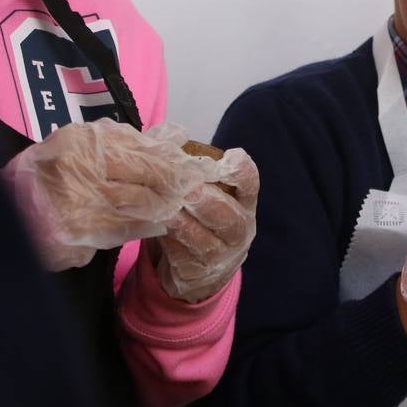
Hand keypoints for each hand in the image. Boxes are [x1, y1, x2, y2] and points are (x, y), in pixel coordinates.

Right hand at [5, 119, 217, 270]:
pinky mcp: (76, 232)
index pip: (142, 148)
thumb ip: (126, 142)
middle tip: (196, 189)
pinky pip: (124, 228)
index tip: (197, 166)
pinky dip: (146, 226)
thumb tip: (175, 137)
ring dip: (164, 207)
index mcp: (83, 141)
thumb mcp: (83, 147)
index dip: (174, 159)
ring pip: (140, 203)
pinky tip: (159, 225)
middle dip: (175, 184)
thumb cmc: (50, 175)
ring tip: (178, 207)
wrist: (4, 211)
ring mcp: (77, 200)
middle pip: (147, 174)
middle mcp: (80, 166)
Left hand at [154, 148, 258, 301]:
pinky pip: (184, 257)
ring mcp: (221, 255)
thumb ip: (187, 166)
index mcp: (243, 203)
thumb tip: (167, 134)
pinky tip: (156, 229)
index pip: (250, 184)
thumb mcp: (201, 193)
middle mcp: (239, 229)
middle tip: (189, 190)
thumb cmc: (199, 219)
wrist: (200, 272)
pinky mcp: (198, 273)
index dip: (242, 171)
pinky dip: (169, 242)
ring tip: (168, 210)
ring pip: (206, 240)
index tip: (231, 156)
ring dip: (186, 224)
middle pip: (230, 217)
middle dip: (210, 202)